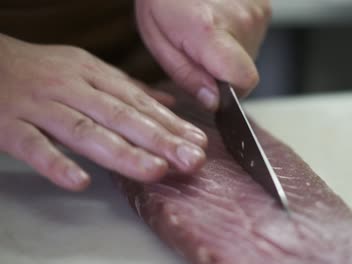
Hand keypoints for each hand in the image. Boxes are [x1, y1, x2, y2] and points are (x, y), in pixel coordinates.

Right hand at [0, 34, 206, 190]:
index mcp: (93, 74)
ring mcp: (40, 106)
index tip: (197, 142)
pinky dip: (57, 163)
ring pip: (84, 130)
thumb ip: (128, 88)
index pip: (137, 101)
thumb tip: (168, 104)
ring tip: (155, 170)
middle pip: (120, 115)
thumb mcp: (88, 70)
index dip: (169, 123)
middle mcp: (72, 88)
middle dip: (159, 139)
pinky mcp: (9, 125)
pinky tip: (81, 181)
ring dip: (122, 152)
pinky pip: (34, 145)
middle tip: (191, 159)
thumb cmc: (42, 70)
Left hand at [135, 0, 270, 109]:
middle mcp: (242, 20)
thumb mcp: (159, 43)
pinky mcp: (263, 5)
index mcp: (210, 32)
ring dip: (230, 53)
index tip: (215, 88)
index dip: (232, 93)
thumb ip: (188, 77)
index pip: (244, 80)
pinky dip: (237, 36)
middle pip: (246, 70)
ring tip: (208, 31)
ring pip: (250, 55)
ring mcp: (257, 11)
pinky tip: (220, 22)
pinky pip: (254, 36)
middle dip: (223, 71)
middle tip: (200, 50)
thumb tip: (213, 102)